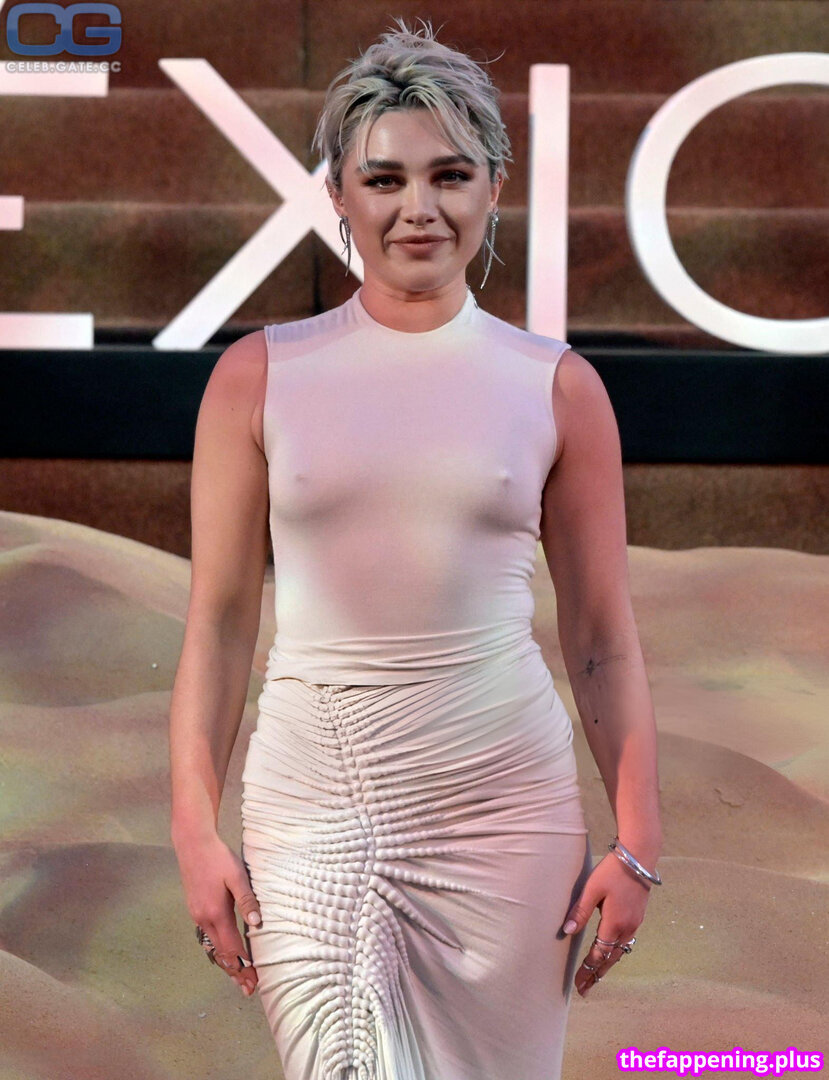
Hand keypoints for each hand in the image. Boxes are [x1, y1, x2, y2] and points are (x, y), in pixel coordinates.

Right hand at [173, 832, 261, 996]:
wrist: (193, 844)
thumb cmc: (218, 858)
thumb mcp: (237, 876)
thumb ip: (247, 900)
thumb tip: (258, 925)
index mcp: (216, 913)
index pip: (232, 948)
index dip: (245, 966)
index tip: (255, 981)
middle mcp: (204, 919)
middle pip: (221, 954)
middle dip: (236, 972)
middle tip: (249, 990)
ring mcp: (197, 916)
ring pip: (213, 948)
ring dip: (226, 964)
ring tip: (238, 979)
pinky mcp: (196, 910)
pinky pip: (208, 938)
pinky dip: (218, 951)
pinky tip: (224, 955)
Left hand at [561, 851, 652, 997]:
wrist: (639, 857)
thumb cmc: (612, 871)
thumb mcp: (591, 889)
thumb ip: (579, 911)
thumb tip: (567, 932)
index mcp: (614, 923)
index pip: (599, 954)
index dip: (587, 970)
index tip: (577, 983)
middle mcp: (627, 928)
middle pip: (610, 958)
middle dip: (597, 974)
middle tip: (585, 989)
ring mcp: (635, 923)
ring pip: (620, 952)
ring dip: (607, 965)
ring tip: (596, 976)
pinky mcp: (638, 916)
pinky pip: (626, 942)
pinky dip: (616, 953)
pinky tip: (611, 953)